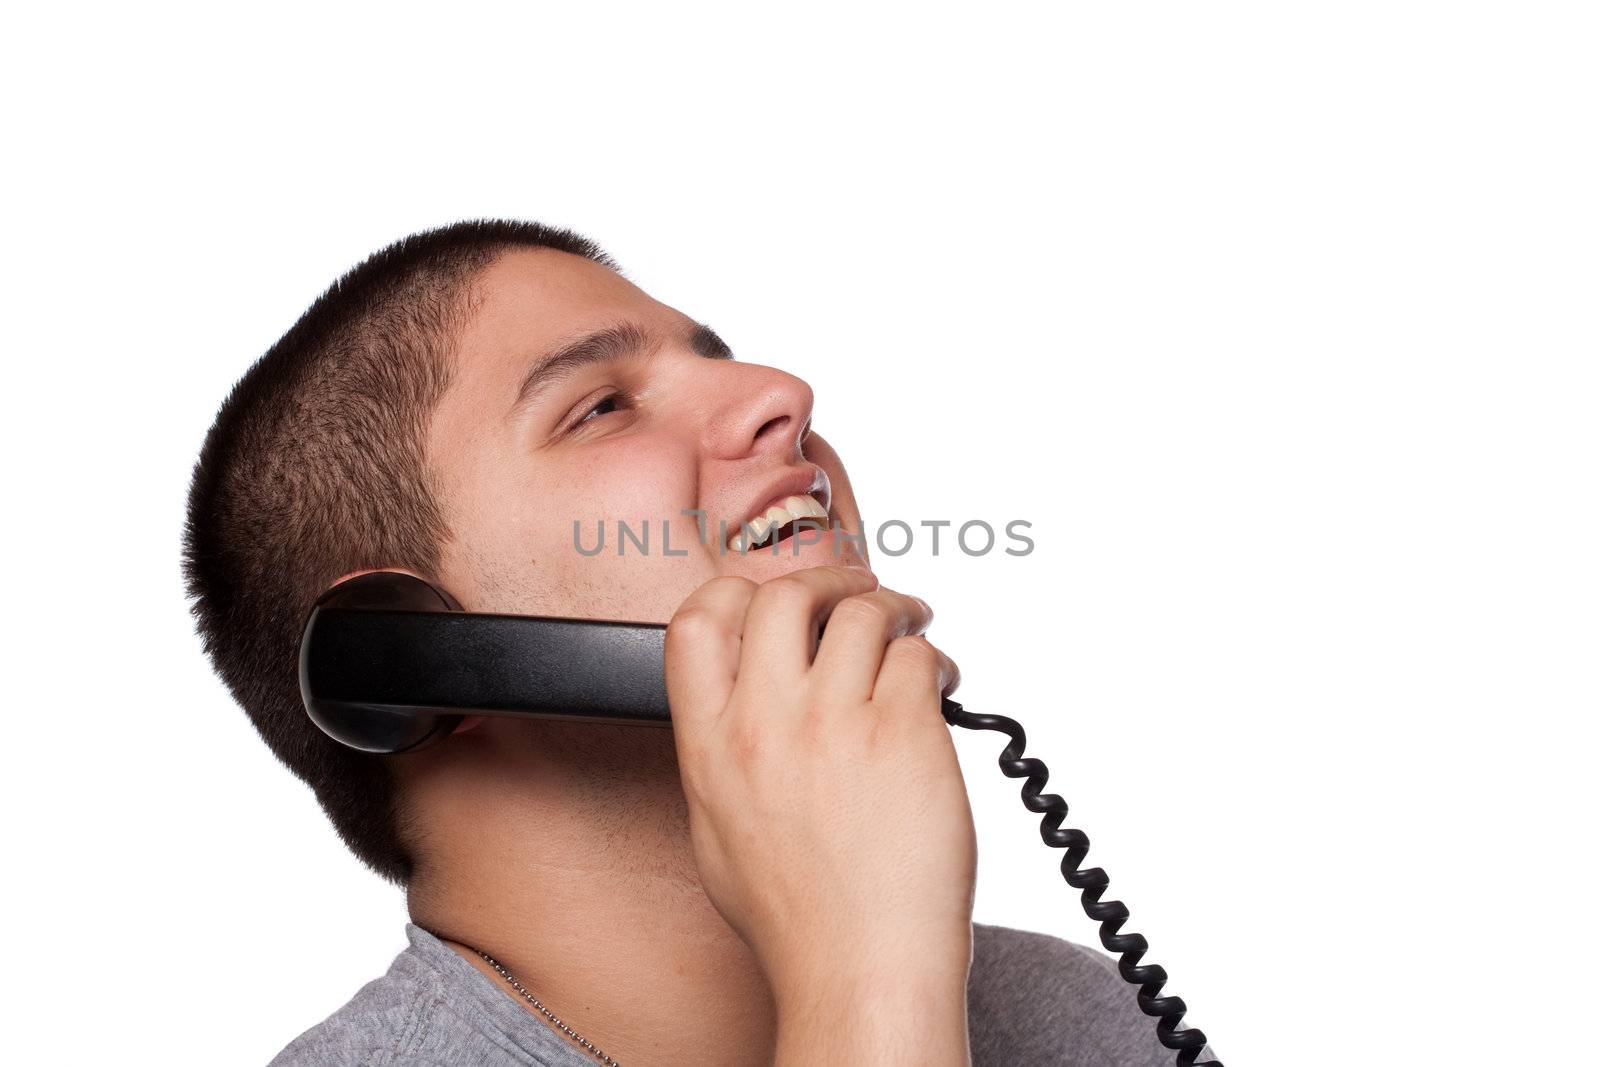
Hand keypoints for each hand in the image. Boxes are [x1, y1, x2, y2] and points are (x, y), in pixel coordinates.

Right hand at [665, 566, 975, 1063]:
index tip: (771, 594)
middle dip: (828, 578)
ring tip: (913, 631)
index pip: (695, 622)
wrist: (859, 966)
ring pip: (863, 613)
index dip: (735, 591)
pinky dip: (934, 661)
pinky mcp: (904, 733)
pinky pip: (919, 658)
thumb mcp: (716, 831)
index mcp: (710, 745)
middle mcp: (764, 723)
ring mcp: (834, 724)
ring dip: (896, 611)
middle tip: (857, 591)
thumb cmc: (798, 918)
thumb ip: (722, 754)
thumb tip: (741, 703)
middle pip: (784, 594)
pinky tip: (942, 688)